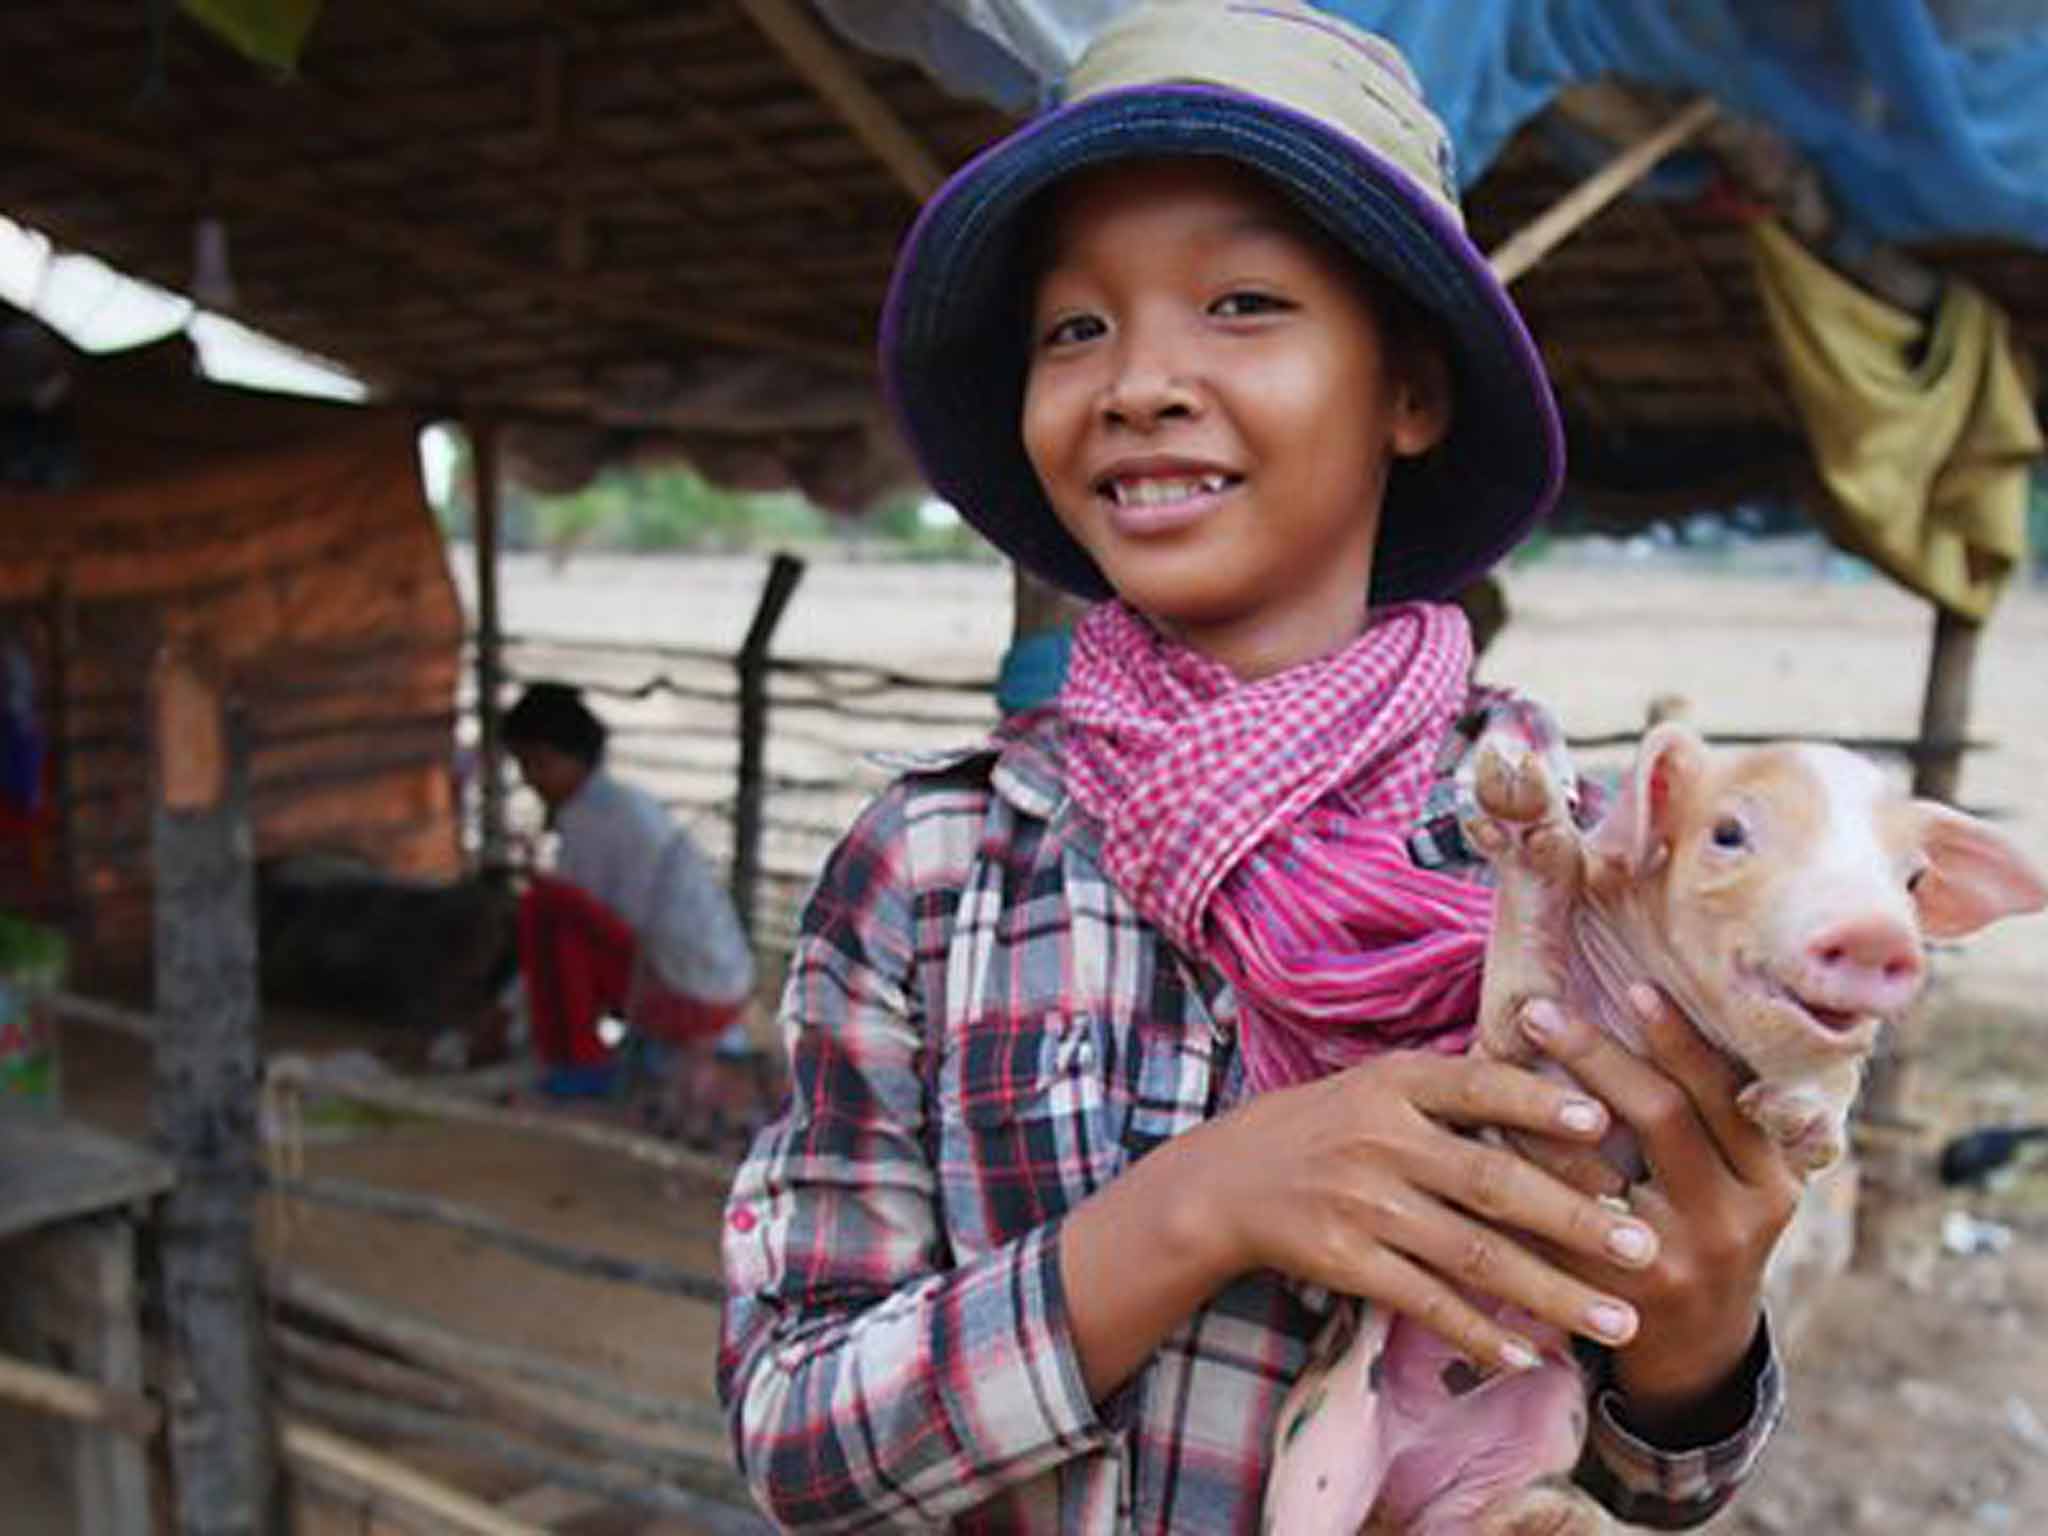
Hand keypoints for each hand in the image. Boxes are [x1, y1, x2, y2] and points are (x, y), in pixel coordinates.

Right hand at [1191, 1050, 1662, 1372]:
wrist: (1229, 1179)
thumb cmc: (1330, 1123)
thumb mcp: (1382, 1082)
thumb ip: (1461, 1091)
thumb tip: (1573, 1100)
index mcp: (1396, 1084)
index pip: (1477, 1087)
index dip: (1537, 1104)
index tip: (1604, 1121)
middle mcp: (1382, 1141)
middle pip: (1492, 1183)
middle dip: (1574, 1219)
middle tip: (1643, 1247)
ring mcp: (1363, 1205)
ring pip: (1472, 1255)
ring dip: (1551, 1292)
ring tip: (1618, 1321)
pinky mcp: (1345, 1261)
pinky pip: (1424, 1301)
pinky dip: (1476, 1332)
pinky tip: (1527, 1356)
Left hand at [1519, 988, 1799, 1435]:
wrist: (1700, 1349)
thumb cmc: (1714, 1228)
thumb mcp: (1746, 1181)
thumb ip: (1723, 1115)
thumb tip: (1654, 1003)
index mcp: (1770, 1182)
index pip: (1725, 1094)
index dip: (1680, 1040)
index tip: (1635, 986)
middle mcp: (1730, 1221)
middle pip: (1662, 1115)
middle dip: (1598, 1054)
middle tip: (1540, 1009)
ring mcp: (1669, 1263)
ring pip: (1594, 1169)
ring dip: (1538, 1108)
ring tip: (1494, 1054)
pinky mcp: (1608, 1295)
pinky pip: (1549, 1219)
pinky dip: (1517, 1167)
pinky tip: (1482, 1125)